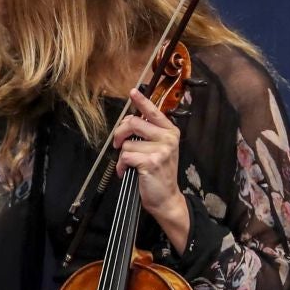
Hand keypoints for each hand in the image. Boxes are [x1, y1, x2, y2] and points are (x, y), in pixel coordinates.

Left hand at [113, 87, 188, 251]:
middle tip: (119, 144)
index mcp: (170, 131)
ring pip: (127, 143)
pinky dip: (120, 165)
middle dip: (120, 133)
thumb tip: (129, 120)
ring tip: (129, 164)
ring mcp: (161, 150)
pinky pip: (125, 156)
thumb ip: (149, 134)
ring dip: (122, 155)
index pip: (154, 112)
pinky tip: (126, 171)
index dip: (142, 101)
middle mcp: (168, 138)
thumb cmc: (159, 173)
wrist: (166, 198)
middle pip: (133, 122)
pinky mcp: (151, 162)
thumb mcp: (160, 149)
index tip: (133, 91)